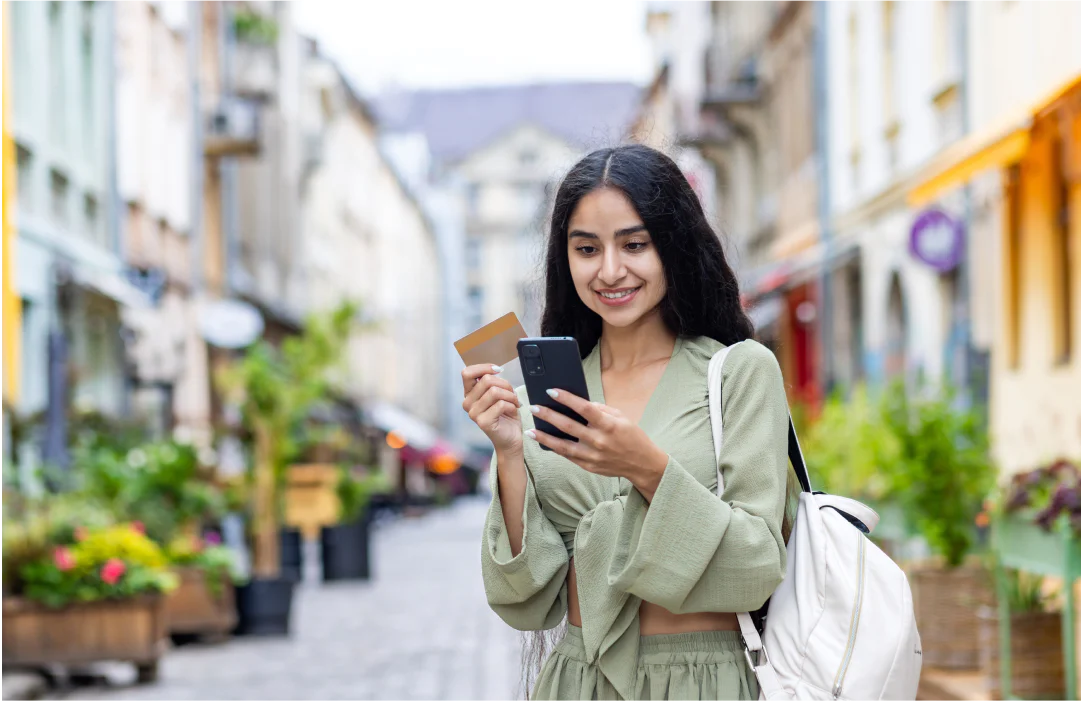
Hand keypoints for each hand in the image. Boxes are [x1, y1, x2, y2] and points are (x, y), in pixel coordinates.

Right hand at [461, 364, 522, 454]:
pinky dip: (512, 405)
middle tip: (512, 394)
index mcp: (469, 394)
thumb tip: (495, 369)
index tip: (499, 370)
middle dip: (505, 384)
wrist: (511, 438)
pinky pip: (501, 404)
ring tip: (514, 402)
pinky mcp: (483, 422)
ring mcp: (473, 413)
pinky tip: (513, 411)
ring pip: (495, 391)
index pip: (467, 373)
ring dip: (510, 395)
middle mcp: (467, 403)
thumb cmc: (505, 414)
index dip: (484, 368)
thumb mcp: (499, 393)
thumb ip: (493, 382)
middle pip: (486, 380)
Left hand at [526, 389, 669, 500]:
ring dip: (544, 437)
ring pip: (562, 446)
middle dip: (548, 415)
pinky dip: (555, 448)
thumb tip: (579, 403)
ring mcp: (592, 455)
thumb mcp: (620, 417)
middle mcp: (599, 440)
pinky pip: (568, 456)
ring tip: (530, 430)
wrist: (642, 464)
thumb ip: (600, 410)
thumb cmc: (631, 436)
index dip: (567, 399)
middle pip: (568, 426)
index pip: (584, 408)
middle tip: (534, 407)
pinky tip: (544, 441)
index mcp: (608, 425)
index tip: (551, 391)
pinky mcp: (589, 466)